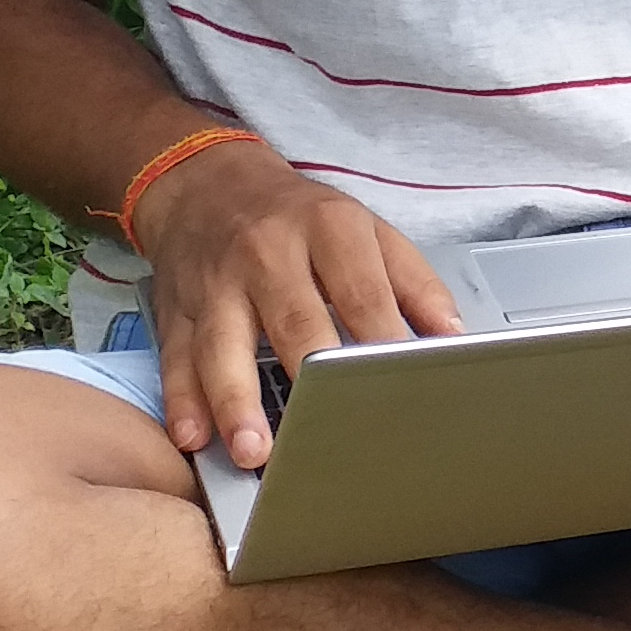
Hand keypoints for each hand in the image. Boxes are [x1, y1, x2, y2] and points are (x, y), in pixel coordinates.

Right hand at [132, 141, 460, 467]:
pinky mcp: (176, 310)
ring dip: (235, 400)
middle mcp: (268, 254)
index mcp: (328, 230)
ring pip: (223, 345)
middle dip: (308, 375)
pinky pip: (176, 358)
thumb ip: (415, 283)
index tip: (397, 388)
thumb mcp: (366, 229)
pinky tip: (191, 435)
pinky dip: (180, 399)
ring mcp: (217, 285)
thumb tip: (455, 338)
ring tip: (251, 450)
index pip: (362, 293)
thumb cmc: (299, 216)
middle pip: (293, 320)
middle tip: (323, 429)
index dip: (381, 340)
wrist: (209, 180)